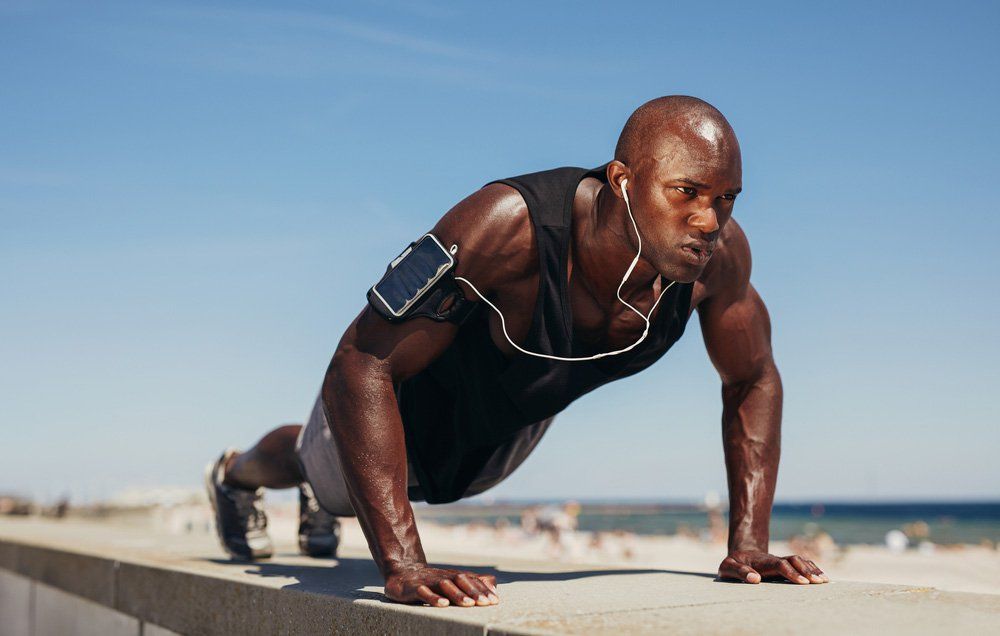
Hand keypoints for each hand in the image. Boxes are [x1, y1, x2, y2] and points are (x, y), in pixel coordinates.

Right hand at [384, 566, 499, 606]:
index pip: (471, 580)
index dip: (483, 590)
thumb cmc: (432, 582)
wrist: (402, 574)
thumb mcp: (453, 582)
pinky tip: (443, 604)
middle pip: (461, 580)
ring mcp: (428, 581)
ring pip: (444, 585)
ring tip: (469, 604)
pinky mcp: (414, 587)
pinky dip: (434, 597)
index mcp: (453, 576)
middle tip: (486, 603)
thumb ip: (473, 583)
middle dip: (474, 591)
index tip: (495, 601)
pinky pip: (424, 592)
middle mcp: (443, 576)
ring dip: (458, 594)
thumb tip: (494, 588)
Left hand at [719, 550, 828, 584]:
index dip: (791, 572)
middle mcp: (774, 560)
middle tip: (819, 582)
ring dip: (813, 569)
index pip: (780, 565)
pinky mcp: (785, 565)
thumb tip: (755, 579)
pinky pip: (801, 564)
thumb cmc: (732, 564)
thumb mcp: (728, 567)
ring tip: (825, 581)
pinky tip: (823, 577)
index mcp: (762, 562)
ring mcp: (781, 561)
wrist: (740, 555)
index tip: (803, 582)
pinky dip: (813, 568)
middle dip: (807, 570)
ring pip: (800, 561)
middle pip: (794, 560)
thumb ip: (739, 572)